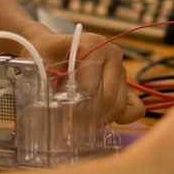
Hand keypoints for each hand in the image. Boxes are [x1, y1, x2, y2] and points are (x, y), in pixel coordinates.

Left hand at [20, 27, 143, 124]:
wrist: (48, 47)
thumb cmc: (42, 55)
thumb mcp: (38, 67)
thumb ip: (47, 88)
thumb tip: (58, 120)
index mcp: (93, 44)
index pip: (90, 88)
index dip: (76, 109)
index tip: (63, 123)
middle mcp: (112, 53)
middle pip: (108, 99)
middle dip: (89, 118)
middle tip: (71, 129)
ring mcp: (121, 68)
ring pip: (119, 106)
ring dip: (100, 120)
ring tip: (80, 122)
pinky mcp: (125, 83)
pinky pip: (134, 107)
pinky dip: (119, 118)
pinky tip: (99, 118)